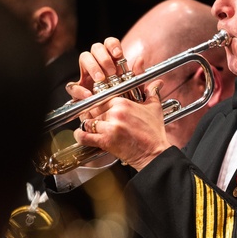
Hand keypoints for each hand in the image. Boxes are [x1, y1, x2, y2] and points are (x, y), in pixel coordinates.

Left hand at [70, 37, 172, 170]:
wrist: (155, 154)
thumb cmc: (154, 133)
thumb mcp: (155, 109)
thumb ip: (152, 93)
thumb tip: (157, 83)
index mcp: (124, 103)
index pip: (102, 99)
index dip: (99, 105)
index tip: (99, 109)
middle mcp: (115, 113)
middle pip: (93, 110)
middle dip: (93, 116)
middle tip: (96, 121)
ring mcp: (110, 127)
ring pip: (88, 122)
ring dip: (88, 126)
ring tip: (91, 129)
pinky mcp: (106, 141)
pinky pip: (85, 137)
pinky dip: (80, 136)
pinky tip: (80, 135)